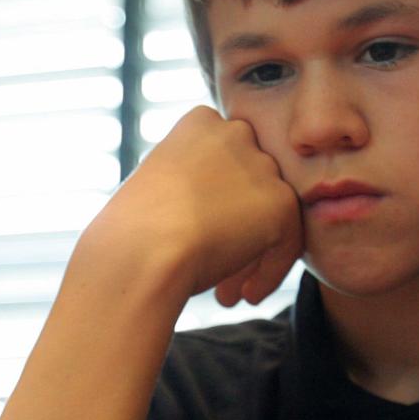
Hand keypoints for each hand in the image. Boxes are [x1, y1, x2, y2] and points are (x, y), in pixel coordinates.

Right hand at [85, 106, 302, 305]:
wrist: (142, 251)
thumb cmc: (131, 229)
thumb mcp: (156, 187)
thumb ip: (192, 184)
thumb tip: (212, 211)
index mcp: (199, 123)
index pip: (225, 161)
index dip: (214, 205)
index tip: (196, 237)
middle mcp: (235, 134)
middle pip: (249, 187)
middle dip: (235, 229)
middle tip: (215, 271)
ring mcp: (261, 167)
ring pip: (270, 216)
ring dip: (251, 255)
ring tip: (228, 293)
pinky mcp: (281, 203)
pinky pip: (287, 243)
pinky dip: (269, 272)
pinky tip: (242, 296)